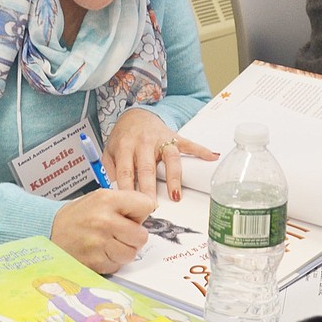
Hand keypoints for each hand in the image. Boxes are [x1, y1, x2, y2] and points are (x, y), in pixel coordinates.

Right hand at [50, 188, 152, 273]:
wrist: (50, 230)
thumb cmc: (78, 215)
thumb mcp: (100, 197)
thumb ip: (126, 202)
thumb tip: (150, 210)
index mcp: (107, 200)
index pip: (146, 205)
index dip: (140, 212)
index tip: (131, 214)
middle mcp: (104, 221)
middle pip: (142, 236)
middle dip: (134, 235)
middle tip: (120, 231)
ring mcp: (99, 244)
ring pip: (131, 254)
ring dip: (124, 250)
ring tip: (109, 241)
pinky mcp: (95, 262)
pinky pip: (118, 265)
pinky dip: (112, 260)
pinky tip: (100, 251)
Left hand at [101, 108, 218, 204]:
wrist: (135, 115)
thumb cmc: (123, 138)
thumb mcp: (109, 151)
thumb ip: (109, 171)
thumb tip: (112, 194)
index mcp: (125, 146)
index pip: (125, 171)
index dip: (127, 189)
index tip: (130, 205)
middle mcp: (143, 142)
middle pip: (147, 168)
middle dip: (149, 188)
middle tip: (151, 207)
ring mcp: (161, 139)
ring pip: (170, 158)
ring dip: (174, 177)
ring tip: (176, 195)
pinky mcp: (174, 137)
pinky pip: (189, 144)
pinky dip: (201, 150)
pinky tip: (212, 157)